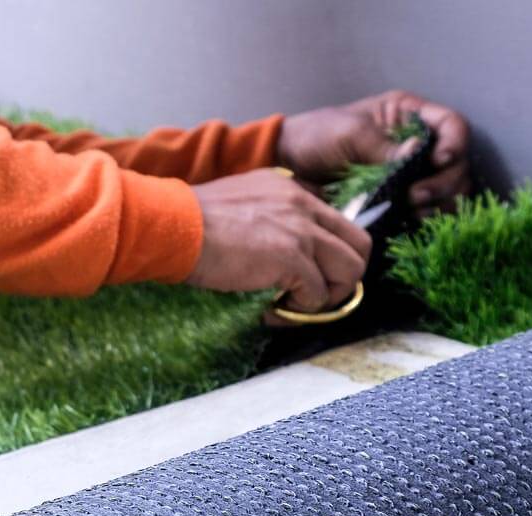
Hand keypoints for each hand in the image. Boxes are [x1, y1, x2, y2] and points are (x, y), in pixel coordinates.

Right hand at [186, 169, 371, 312]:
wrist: (172, 225)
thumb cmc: (189, 221)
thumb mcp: (237, 203)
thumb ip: (264, 217)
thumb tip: (271, 254)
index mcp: (290, 188)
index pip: (335, 220)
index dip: (328, 253)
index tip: (305, 271)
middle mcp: (304, 203)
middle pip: (359, 243)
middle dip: (344, 276)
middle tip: (314, 294)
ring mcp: (301, 230)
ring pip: (351, 270)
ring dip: (329, 295)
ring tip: (296, 305)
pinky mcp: (292, 258)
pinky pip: (318, 295)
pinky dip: (299, 311)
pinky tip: (271, 310)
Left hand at [277, 89, 471, 213]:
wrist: (291, 166)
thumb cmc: (317, 137)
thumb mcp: (349, 133)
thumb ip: (383, 146)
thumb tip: (418, 154)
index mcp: (409, 116)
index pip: (452, 125)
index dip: (454, 143)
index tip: (439, 160)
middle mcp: (418, 144)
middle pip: (457, 163)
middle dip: (444, 181)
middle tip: (416, 196)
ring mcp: (412, 174)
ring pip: (449, 190)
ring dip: (440, 203)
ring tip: (414, 210)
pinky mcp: (401, 199)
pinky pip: (428, 210)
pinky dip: (427, 217)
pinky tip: (412, 221)